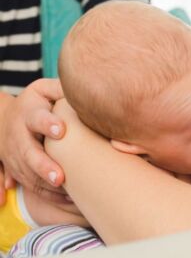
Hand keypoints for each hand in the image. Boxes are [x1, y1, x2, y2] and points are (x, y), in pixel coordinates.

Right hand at [0, 79, 67, 202]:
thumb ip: (60, 89)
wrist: (4, 121)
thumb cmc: (36, 103)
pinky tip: (67, 199)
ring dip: (46, 185)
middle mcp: (20, 137)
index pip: (37, 118)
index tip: (61, 130)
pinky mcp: (18, 171)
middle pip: (29, 153)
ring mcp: (16, 157)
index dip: (47, 124)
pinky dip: (47, 195)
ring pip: (28, 174)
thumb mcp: (43, 90)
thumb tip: (83, 89)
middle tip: (60, 177)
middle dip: (44, 166)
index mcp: (29, 114)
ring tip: (66, 192)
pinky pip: (31, 187)